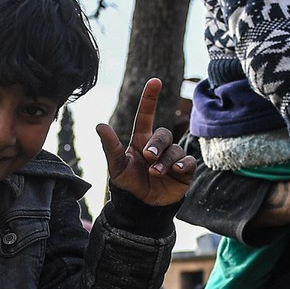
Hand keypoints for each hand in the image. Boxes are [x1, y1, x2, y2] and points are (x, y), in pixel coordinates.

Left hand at [98, 77, 198, 205]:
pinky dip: (183, 165)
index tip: (155, 80)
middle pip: (163, 134)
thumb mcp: (116, 167)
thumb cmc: (128, 185)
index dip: (150, 98)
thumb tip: (100, 125)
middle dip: (157, 144)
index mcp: (141, 141)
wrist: (142, 208)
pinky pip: (189, 161)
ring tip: (155, 173)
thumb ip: (110, 147)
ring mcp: (173, 158)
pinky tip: (177, 171)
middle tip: (148, 157)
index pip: (146, 115)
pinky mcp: (184, 171)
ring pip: (175, 149)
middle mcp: (159, 147)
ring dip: (165, 161)